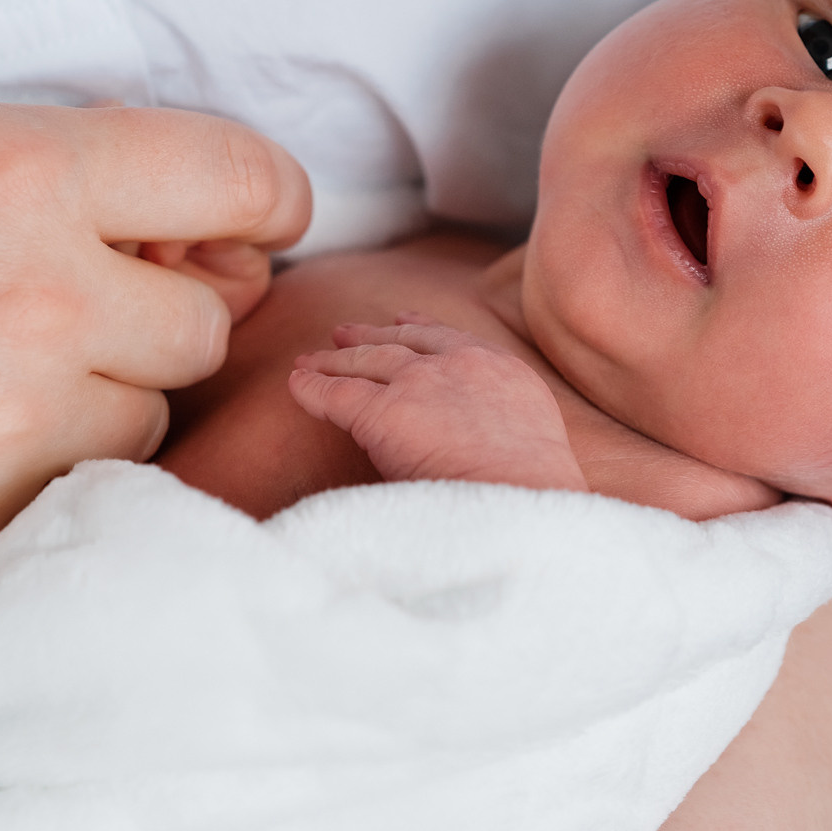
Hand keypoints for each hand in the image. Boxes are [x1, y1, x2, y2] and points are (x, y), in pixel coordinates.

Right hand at [0, 95, 308, 641]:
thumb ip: (35, 172)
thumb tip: (159, 223)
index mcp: (20, 170)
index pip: (246, 180)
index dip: (255, 204)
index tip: (235, 225)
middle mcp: (42, 298)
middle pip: (211, 321)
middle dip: (161, 311)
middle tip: (70, 304)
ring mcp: (9, 425)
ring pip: (152, 419)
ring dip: (106, 400)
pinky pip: (76, 497)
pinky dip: (42, 474)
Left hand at [288, 315, 586, 490]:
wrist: (524, 506)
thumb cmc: (534, 497)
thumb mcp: (533, 442)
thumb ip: (500, 426)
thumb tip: (475, 445)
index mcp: (503, 372)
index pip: (452, 340)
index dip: (421, 330)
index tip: (404, 323)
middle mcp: (460, 365)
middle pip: (403, 344)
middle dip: (370, 337)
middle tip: (343, 332)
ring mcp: (421, 384)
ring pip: (366, 362)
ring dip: (334, 360)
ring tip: (309, 361)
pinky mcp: (385, 412)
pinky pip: (337, 395)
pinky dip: (313, 389)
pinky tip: (297, 385)